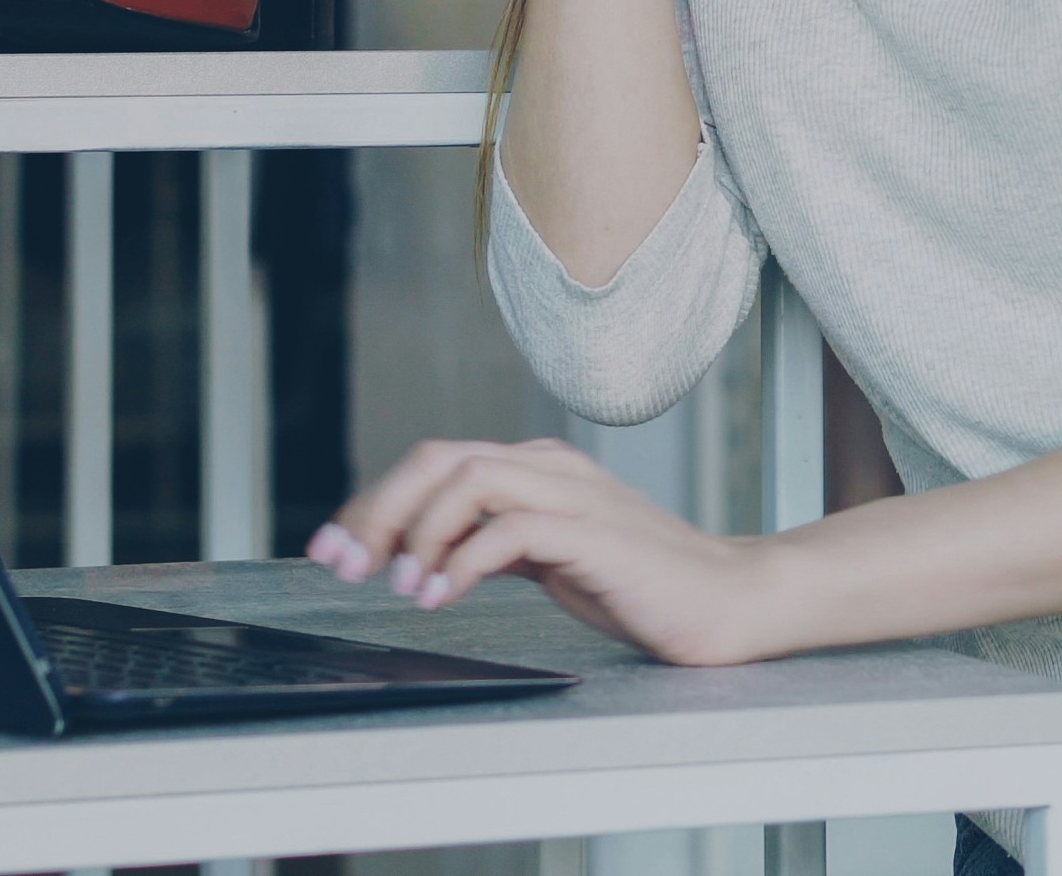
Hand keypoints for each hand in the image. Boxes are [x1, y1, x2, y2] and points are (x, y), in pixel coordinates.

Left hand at [308, 437, 788, 666]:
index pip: (435, 464)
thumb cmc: (641, 585)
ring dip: (419, 531)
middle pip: (439, 459)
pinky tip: (444, 596)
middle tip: (345, 564)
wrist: (728, 601)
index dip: (374, 502)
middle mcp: (549, 468)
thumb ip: (493, 544)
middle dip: (378, 509)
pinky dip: (465, 559)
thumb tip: (422, 556)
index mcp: (536, 468)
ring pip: (469, 477)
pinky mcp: (594, 532)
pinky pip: (512, 527)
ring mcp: (574, 494)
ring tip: (401, 585)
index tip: (333, 549)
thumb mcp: (549, 560)